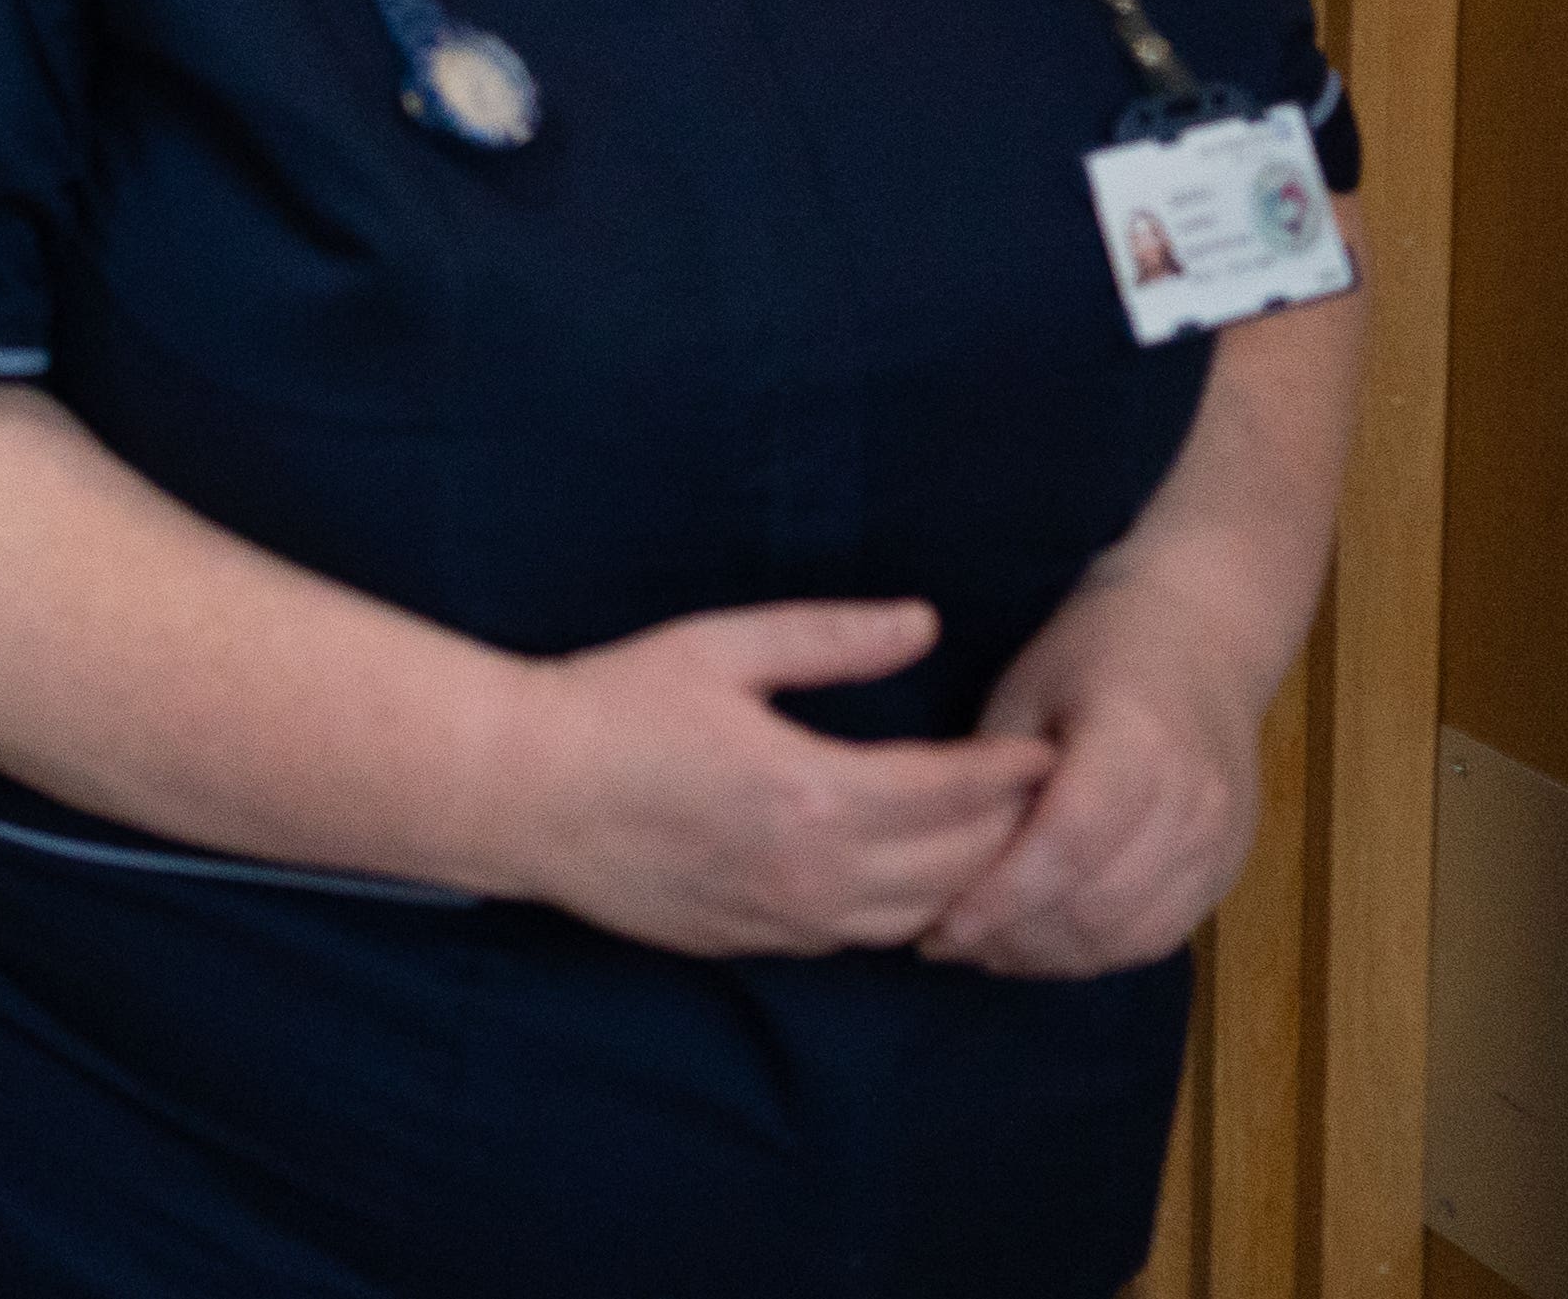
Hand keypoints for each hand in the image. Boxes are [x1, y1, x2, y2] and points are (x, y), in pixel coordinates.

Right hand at [489, 599, 1053, 956]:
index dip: (1009, 770)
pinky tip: (912, 878)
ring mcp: (787, 919)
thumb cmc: (612, 706)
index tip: (1047, 746)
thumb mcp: (718, 648)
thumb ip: (828, 638)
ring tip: (993, 840)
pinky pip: (863, 938)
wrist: (520, 793)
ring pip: (920, 917)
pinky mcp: (758, 944)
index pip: (954, 791)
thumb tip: (921, 623)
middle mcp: (815, 872)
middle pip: (958, 865)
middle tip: (1039, 794)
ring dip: (966, 880)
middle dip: (1009, 829)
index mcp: (814, 791)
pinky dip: (907, 910)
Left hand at [918, 563, 1271, 976]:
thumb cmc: (1090, 655)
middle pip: (1099, 901)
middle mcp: (1193, 799)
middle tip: (943, 946)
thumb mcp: (1023, 693)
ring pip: (1128, 933)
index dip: (1002, 897)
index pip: (1068, 843)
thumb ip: (991, 779)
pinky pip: (1158, 936)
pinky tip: (1037, 948)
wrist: (1200, 640)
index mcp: (1137, 741)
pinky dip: (1094, 954)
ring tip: (981, 953)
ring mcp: (1220, 840)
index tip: (940, 927)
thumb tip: (935, 863)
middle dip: (1014, 938)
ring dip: (1050, 957)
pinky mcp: (1226, 869)